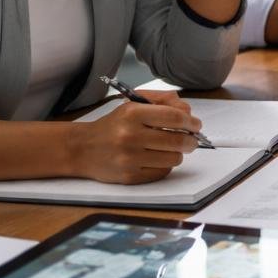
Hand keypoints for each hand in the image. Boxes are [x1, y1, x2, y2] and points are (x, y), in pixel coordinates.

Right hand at [66, 91, 201, 183]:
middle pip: (178, 140)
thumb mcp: (133, 105)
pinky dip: (165, 165)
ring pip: (173, 158)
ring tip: (172, 148)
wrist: (82, 148)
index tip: (196, 125)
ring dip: (178, 153)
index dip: (191, 122)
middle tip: (192, 139)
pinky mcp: (129, 176)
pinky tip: (157, 158)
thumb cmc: (113, 125)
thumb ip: (162, 101)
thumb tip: (187, 112)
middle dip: (191, 140)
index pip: (174, 117)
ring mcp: (129, 158)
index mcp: (132, 114)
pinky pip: (162, 172)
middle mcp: (130, 136)